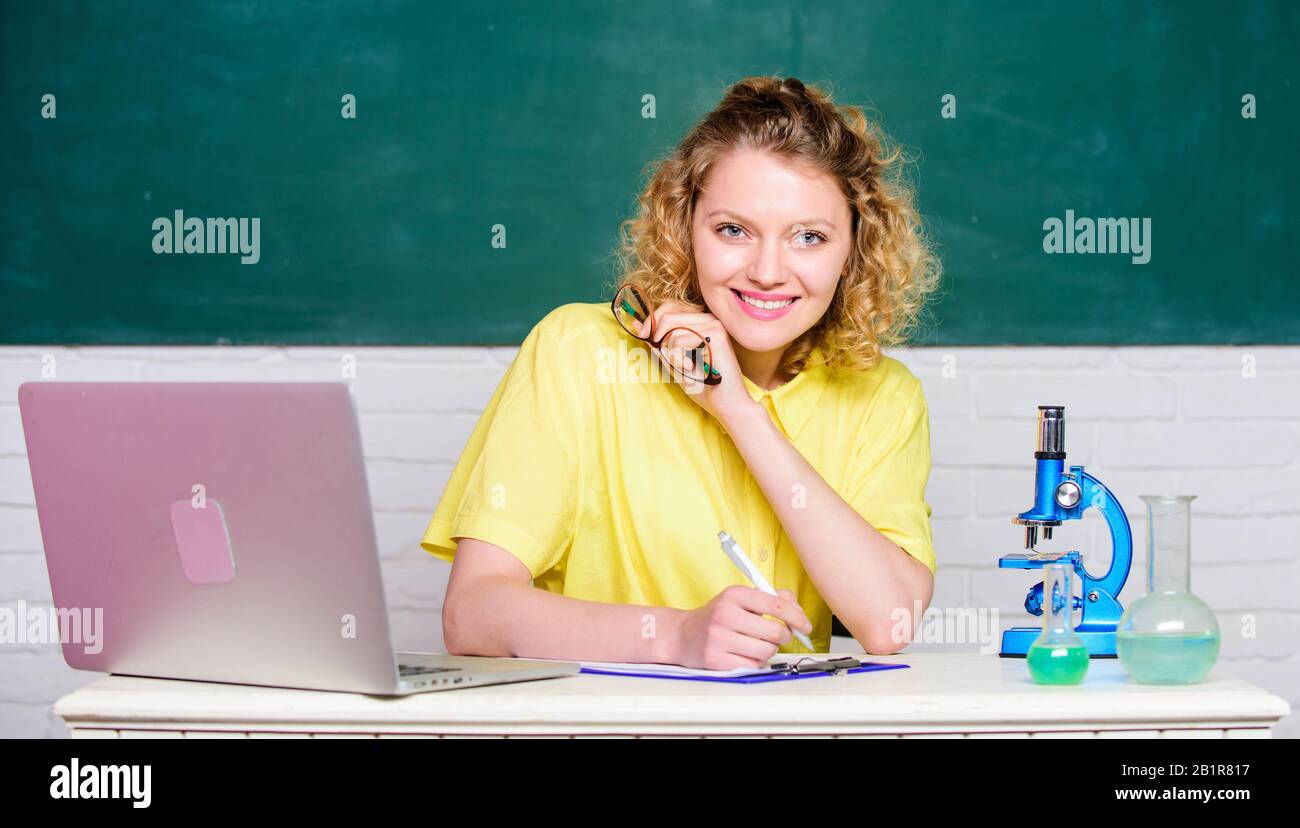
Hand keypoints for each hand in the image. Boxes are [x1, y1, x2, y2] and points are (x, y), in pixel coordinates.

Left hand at [637, 300, 757, 426]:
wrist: (727, 404)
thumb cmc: (703, 385)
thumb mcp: (674, 361)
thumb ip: (658, 343)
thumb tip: (636, 325)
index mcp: (701, 321)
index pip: (669, 307)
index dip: (652, 321)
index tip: (642, 336)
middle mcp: (709, 318)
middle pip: (667, 316)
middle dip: (659, 340)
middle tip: (669, 360)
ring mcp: (714, 325)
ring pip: (671, 331)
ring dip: (670, 355)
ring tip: (685, 368)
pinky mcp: (715, 334)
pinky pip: (679, 341)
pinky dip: (678, 359)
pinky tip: (691, 369)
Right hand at [667, 585, 813, 669]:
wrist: (683, 634)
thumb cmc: (717, 616)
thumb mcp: (740, 599)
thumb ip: (770, 598)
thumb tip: (797, 609)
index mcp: (734, 594)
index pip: (776, 605)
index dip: (797, 617)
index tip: (804, 625)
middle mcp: (725, 614)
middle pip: (775, 632)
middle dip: (785, 636)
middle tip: (782, 636)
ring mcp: (719, 638)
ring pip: (766, 651)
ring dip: (770, 650)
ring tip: (760, 644)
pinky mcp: (716, 659)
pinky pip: (753, 665)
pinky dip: (756, 661)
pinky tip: (747, 653)